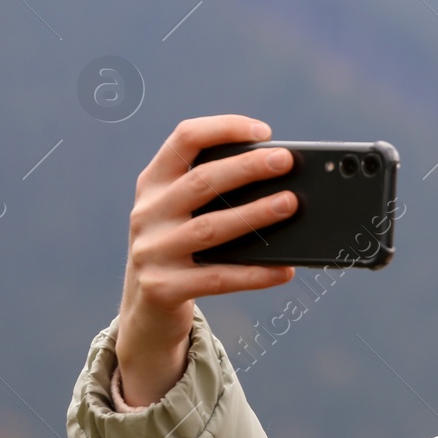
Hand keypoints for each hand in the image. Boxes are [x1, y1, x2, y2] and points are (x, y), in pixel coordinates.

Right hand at [115, 115, 298, 406]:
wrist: (145, 309)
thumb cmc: (182, 248)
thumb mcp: (184, 214)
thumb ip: (216, 194)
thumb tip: (283, 185)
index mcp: (153, 183)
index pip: (184, 139)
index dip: (224, 129)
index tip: (264, 131)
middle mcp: (147, 212)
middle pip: (201, 181)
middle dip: (247, 168)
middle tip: (286, 161)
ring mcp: (152, 251)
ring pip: (210, 228)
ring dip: (255, 214)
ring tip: (292, 204)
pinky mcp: (163, 287)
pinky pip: (217, 278)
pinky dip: (254, 274)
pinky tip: (284, 270)